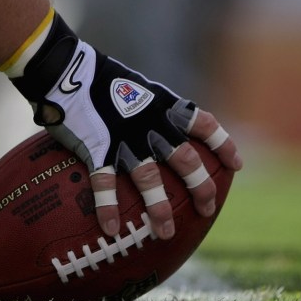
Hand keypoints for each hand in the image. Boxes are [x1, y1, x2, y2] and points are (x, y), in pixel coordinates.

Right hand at [9, 11, 242, 239]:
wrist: (64, 68)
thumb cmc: (98, 78)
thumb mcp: (136, 87)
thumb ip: (152, 109)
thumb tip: (164, 128)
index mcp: (163, 105)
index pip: (203, 125)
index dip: (222, 145)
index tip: (236, 165)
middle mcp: (149, 122)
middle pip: (184, 159)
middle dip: (199, 186)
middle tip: (206, 208)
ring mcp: (123, 135)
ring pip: (149, 176)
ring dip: (159, 207)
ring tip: (165, 232)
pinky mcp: (95, 146)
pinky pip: (104, 183)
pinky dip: (109, 208)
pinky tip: (112, 230)